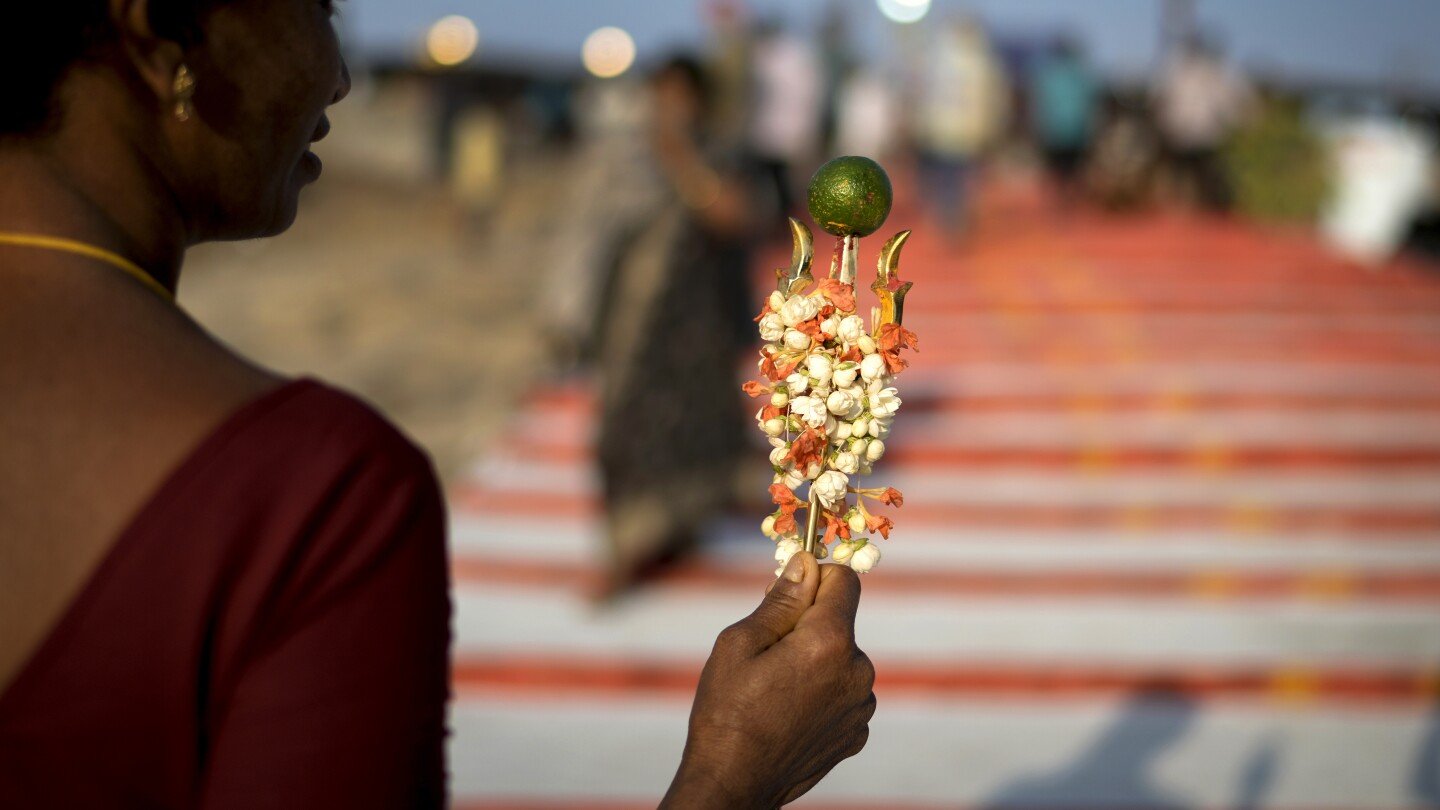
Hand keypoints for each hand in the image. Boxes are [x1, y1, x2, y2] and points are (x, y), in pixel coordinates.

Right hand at [661, 552, 875, 807]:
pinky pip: (843, 694)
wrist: (734, 783)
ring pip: (842, 659)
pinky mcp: (857, 732)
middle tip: (767, 656)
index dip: (814, 579)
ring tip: (775, 692)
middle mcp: (858, 671)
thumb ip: (780, 600)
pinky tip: (789, 714)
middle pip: (840, 622)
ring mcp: (861, 706)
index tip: (787, 594)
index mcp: (830, 642)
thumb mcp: (739, 643)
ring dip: (816, 663)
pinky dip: (822, 695)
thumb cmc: (726, 711)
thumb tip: (805, 563)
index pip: (844, 580)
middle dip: (808, 627)